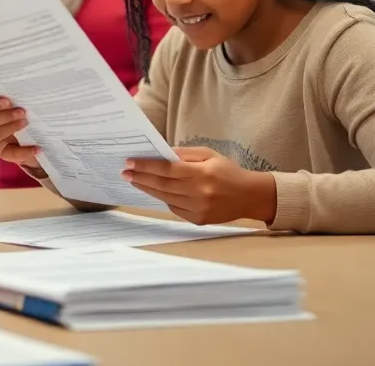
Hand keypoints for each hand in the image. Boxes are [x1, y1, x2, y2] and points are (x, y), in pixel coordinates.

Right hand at [0, 96, 40, 167]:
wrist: (3, 123)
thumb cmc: (0, 106)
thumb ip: (2, 97)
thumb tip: (17, 91)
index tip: (7, 101)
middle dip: (5, 116)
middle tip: (22, 111)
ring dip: (12, 128)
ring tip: (26, 122)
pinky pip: (10, 153)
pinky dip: (25, 152)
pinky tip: (37, 148)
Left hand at [123, 147, 277, 224]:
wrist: (250, 196)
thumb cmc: (227, 171)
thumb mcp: (208, 155)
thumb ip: (184, 155)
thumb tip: (160, 154)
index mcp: (201, 174)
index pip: (166, 169)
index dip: (146, 166)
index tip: (129, 162)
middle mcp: (199, 193)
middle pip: (162, 185)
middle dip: (140, 177)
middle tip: (124, 172)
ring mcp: (198, 209)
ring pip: (165, 198)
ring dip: (147, 188)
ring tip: (134, 180)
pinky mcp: (198, 220)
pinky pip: (174, 208)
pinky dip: (164, 199)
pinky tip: (155, 191)